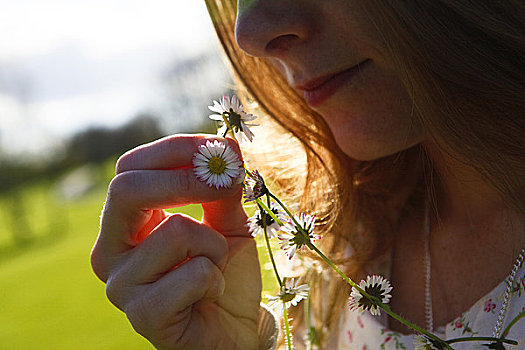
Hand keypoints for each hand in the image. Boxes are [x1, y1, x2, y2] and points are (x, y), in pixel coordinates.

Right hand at [91, 134, 261, 349]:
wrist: (234, 329)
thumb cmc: (224, 272)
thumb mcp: (226, 223)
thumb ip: (222, 190)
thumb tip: (226, 148)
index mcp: (125, 222)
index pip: (130, 169)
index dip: (175, 150)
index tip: (218, 148)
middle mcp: (110, 250)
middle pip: (126, 190)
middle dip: (186, 180)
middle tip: (226, 181)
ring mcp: (121, 285)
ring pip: (175, 232)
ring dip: (214, 245)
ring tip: (214, 266)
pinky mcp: (143, 315)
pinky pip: (193, 274)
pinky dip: (215, 279)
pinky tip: (210, 294)